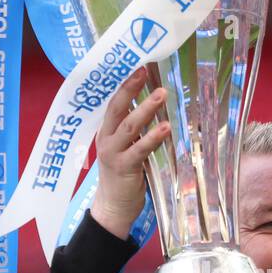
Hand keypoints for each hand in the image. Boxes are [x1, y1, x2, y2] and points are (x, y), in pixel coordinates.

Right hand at [90, 66, 169, 239]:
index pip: (112, 101)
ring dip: (145, 109)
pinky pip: (140, 149)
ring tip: (162, 94)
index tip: (137, 65)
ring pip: (129, 126)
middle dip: (130, 88)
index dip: (124, 83)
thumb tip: (154, 106)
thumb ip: (133, 130)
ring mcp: (112, 153)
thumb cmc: (122, 175)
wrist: (112, 207)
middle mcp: (105, 138)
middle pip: (116, 108)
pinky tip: (166, 127)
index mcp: (105, 131)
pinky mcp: (124, 167)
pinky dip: (153, 137)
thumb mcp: (124, 147)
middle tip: (145, 70)